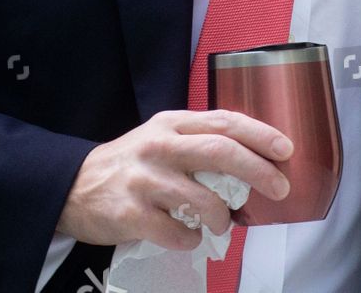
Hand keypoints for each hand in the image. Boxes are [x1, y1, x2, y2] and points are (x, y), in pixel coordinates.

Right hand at [56, 108, 293, 249]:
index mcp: (171, 124)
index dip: (260, 134)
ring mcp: (144, 180)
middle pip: (220, 152)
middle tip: (280, 189)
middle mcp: (158, 146)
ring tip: (221, 224)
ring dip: (223, 217)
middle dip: (258, 171)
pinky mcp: (131, 214)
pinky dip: (192, 239)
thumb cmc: (130, 164)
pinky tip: (188, 235)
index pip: (224, 121)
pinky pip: (178, 232)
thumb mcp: (160, 139)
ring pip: (204, 199)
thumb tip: (253, 160)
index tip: (286, 149)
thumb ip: (197, 142)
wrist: (73, 187)